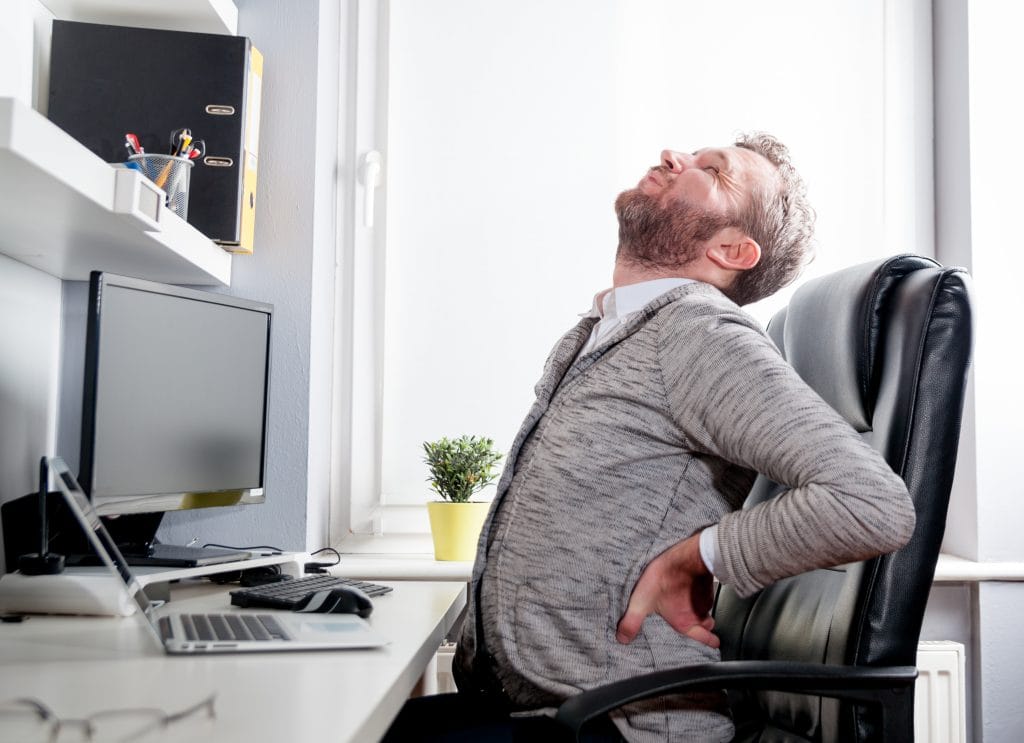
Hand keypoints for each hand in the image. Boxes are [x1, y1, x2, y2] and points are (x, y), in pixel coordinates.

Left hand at [616, 532, 719, 647]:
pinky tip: (689, 586)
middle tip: (700, 625)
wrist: (684, 556)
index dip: (709, 642)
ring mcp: (705, 598)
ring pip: (706, 608)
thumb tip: (622, 639)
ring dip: (700, 608)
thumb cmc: (664, 577)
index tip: (713, 644)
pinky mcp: (707, 584)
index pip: (704, 639)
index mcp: (685, 622)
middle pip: (707, 625)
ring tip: (689, 603)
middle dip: (705, 627)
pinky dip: (700, 592)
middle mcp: (699, 613)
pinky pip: (706, 593)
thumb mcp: (641, 601)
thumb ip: (632, 621)